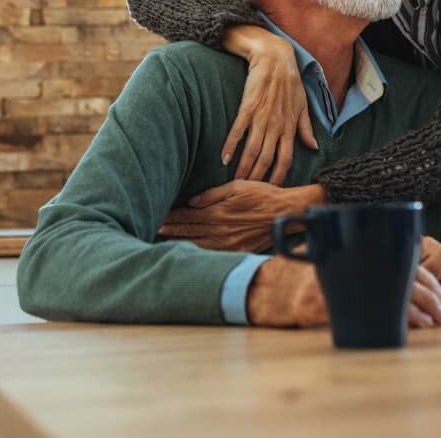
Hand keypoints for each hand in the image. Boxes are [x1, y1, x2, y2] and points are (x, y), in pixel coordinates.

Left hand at [158, 181, 326, 252]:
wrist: (285, 213)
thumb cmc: (263, 195)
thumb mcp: (238, 186)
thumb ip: (213, 194)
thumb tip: (192, 201)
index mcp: (219, 212)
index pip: (188, 215)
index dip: (172, 216)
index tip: (159, 215)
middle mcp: (221, 230)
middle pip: (189, 231)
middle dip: (171, 229)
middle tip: (155, 228)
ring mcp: (228, 243)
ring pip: (197, 245)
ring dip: (180, 242)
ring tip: (165, 241)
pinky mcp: (237, 251)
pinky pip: (212, 254)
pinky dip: (198, 252)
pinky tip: (189, 251)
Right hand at [221, 26, 317, 184]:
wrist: (274, 57)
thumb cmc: (290, 81)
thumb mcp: (303, 105)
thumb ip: (306, 128)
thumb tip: (313, 148)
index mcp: (290, 126)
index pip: (286, 158)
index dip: (279, 176)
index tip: (272, 190)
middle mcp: (277, 125)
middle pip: (267, 158)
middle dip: (258, 178)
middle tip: (248, 194)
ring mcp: (262, 116)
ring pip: (253, 149)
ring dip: (244, 168)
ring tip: (235, 183)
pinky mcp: (248, 106)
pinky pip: (239, 130)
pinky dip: (231, 145)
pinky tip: (223, 159)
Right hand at [249, 256, 440, 329]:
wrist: (260, 288)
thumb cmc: (294, 272)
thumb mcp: (320, 250)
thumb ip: (346, 246)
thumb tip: (382, 243)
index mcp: (347, 247)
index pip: (396, 258)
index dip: (424, 276)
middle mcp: (342, 264)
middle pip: (398, 280)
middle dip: (427, 297)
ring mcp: (331, 288)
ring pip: (386, 300)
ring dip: (416, 313)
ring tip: (434, 323)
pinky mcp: (320, 311)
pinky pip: (363, 318)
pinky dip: (391, 325)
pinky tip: (407, 331)